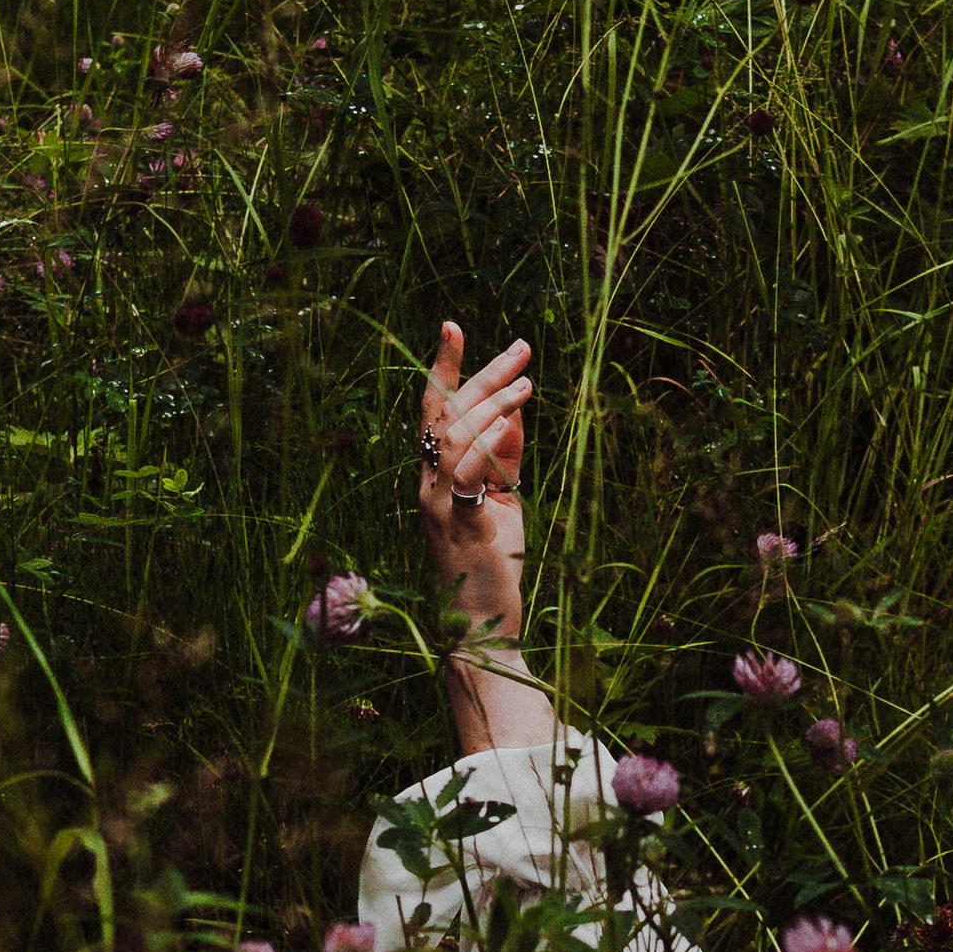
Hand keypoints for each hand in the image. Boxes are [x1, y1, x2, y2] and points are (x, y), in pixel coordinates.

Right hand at [418, 321, 530, 641]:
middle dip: (479, 374)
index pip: (435, 411)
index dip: (443, 367)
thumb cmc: (494, 563)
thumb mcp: (505, 500)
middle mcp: (427, 484)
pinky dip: (485, 442)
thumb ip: (505, 457)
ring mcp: (437, 504)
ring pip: (453, 436)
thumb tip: (512, 409)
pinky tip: (507, 420)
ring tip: (525, 381)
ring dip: (490, 403)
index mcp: (435, 475)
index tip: (453, 326)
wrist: (482, 625)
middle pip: (444, 414)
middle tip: (519, 347)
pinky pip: (465, 474)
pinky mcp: (459, 525)